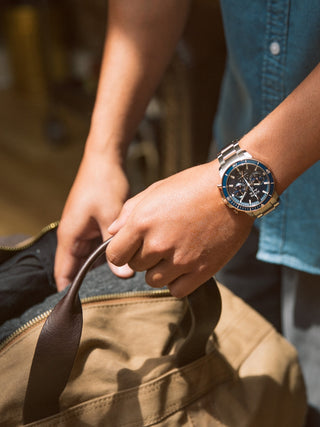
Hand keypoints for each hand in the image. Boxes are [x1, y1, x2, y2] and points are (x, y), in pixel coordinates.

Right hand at [54, 149, 133, 290]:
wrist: (105, 160)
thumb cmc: (103, 185)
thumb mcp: (110, 217)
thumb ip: (114, 246)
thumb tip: (125, 275)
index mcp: (70, 237)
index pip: (63, 273)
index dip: (69, 292)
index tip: (80, 310)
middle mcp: (73, 237)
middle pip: (76, 269)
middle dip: (88, 285)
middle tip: (106, 304)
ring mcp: (83, 232)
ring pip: (88, 260)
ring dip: (99, 271)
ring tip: (115, 291)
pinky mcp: (94, 226)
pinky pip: (97, 249)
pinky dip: (106, 258)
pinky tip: (122, 266)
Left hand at [106, 160, 254, 296]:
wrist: (232, 188)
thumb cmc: (192, 185)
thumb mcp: (156, 190)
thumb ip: (129, 211)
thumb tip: (112, 232)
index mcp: (142, 223)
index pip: (115, 256)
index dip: (120, 252)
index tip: (130, 248)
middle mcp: (158, 244)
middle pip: (135, 267)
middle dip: (143, 256)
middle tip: (160, 242)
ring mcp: (181, 259)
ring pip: (154, 281)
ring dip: (159, 270)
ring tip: (173, 253)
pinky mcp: (202, 270)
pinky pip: (177, 290)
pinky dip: (177, 282)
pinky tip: (184, 266)